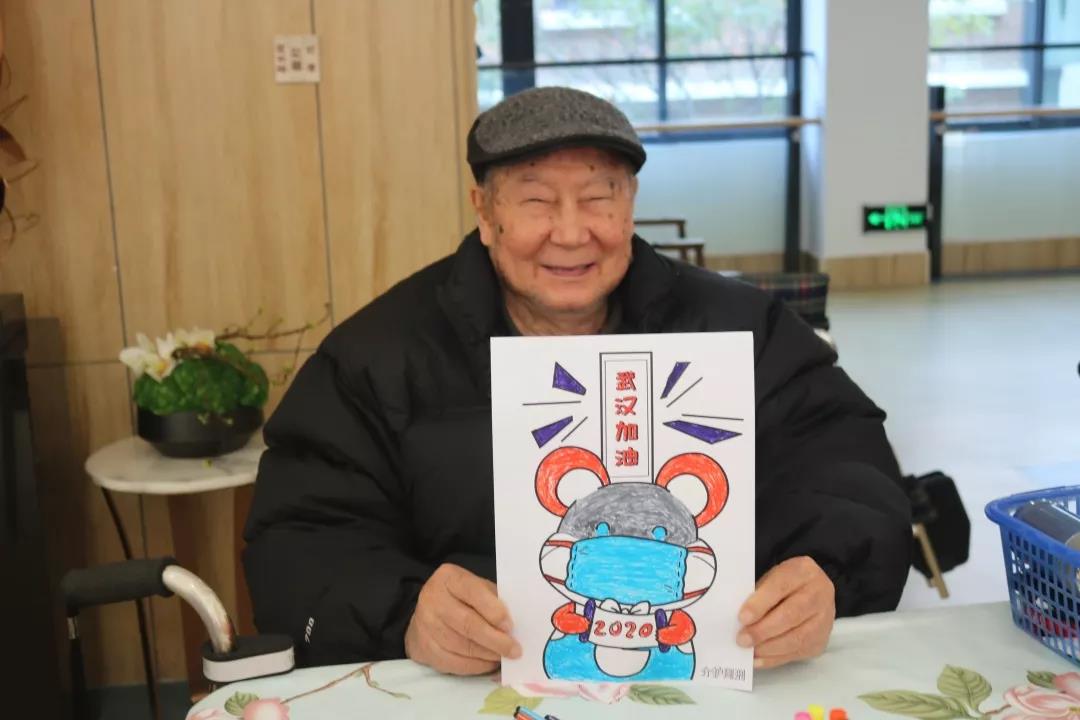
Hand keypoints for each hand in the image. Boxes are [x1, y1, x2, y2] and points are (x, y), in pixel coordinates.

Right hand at [405, 563, 521, 674]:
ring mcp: (426, 625)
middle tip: (514, 650)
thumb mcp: (476, 588)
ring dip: (488, 655)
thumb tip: (514, 625)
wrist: (426, 614)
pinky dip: (476, 666)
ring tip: (504, 657)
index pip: (473, 592)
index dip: (494, 611)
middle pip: (468, 624)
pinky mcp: (425, 649)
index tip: (510, 626)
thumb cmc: (460, 598)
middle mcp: (433, 599)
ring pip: (462, 647)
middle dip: (495, 640)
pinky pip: (454, 663)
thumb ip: (493, 600)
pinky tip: (488, 663)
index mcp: (449, 578)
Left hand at [736, 556, 834, 668]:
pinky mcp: (822, 640)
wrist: (812, 592)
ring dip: (769, 648)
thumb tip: (739, 620)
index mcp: (803, 571)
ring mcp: (824, 619)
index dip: (760, 604)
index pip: (780, 587)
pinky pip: (798, 652)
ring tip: (749, 651)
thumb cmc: (785, 585)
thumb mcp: (772, 578)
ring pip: (797, 638)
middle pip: (790, 615)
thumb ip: (758, 594)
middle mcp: (819, 593)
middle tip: (742, 639)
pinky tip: (759, 659)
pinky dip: (775, 658)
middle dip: (763, 630)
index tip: (742, 618)